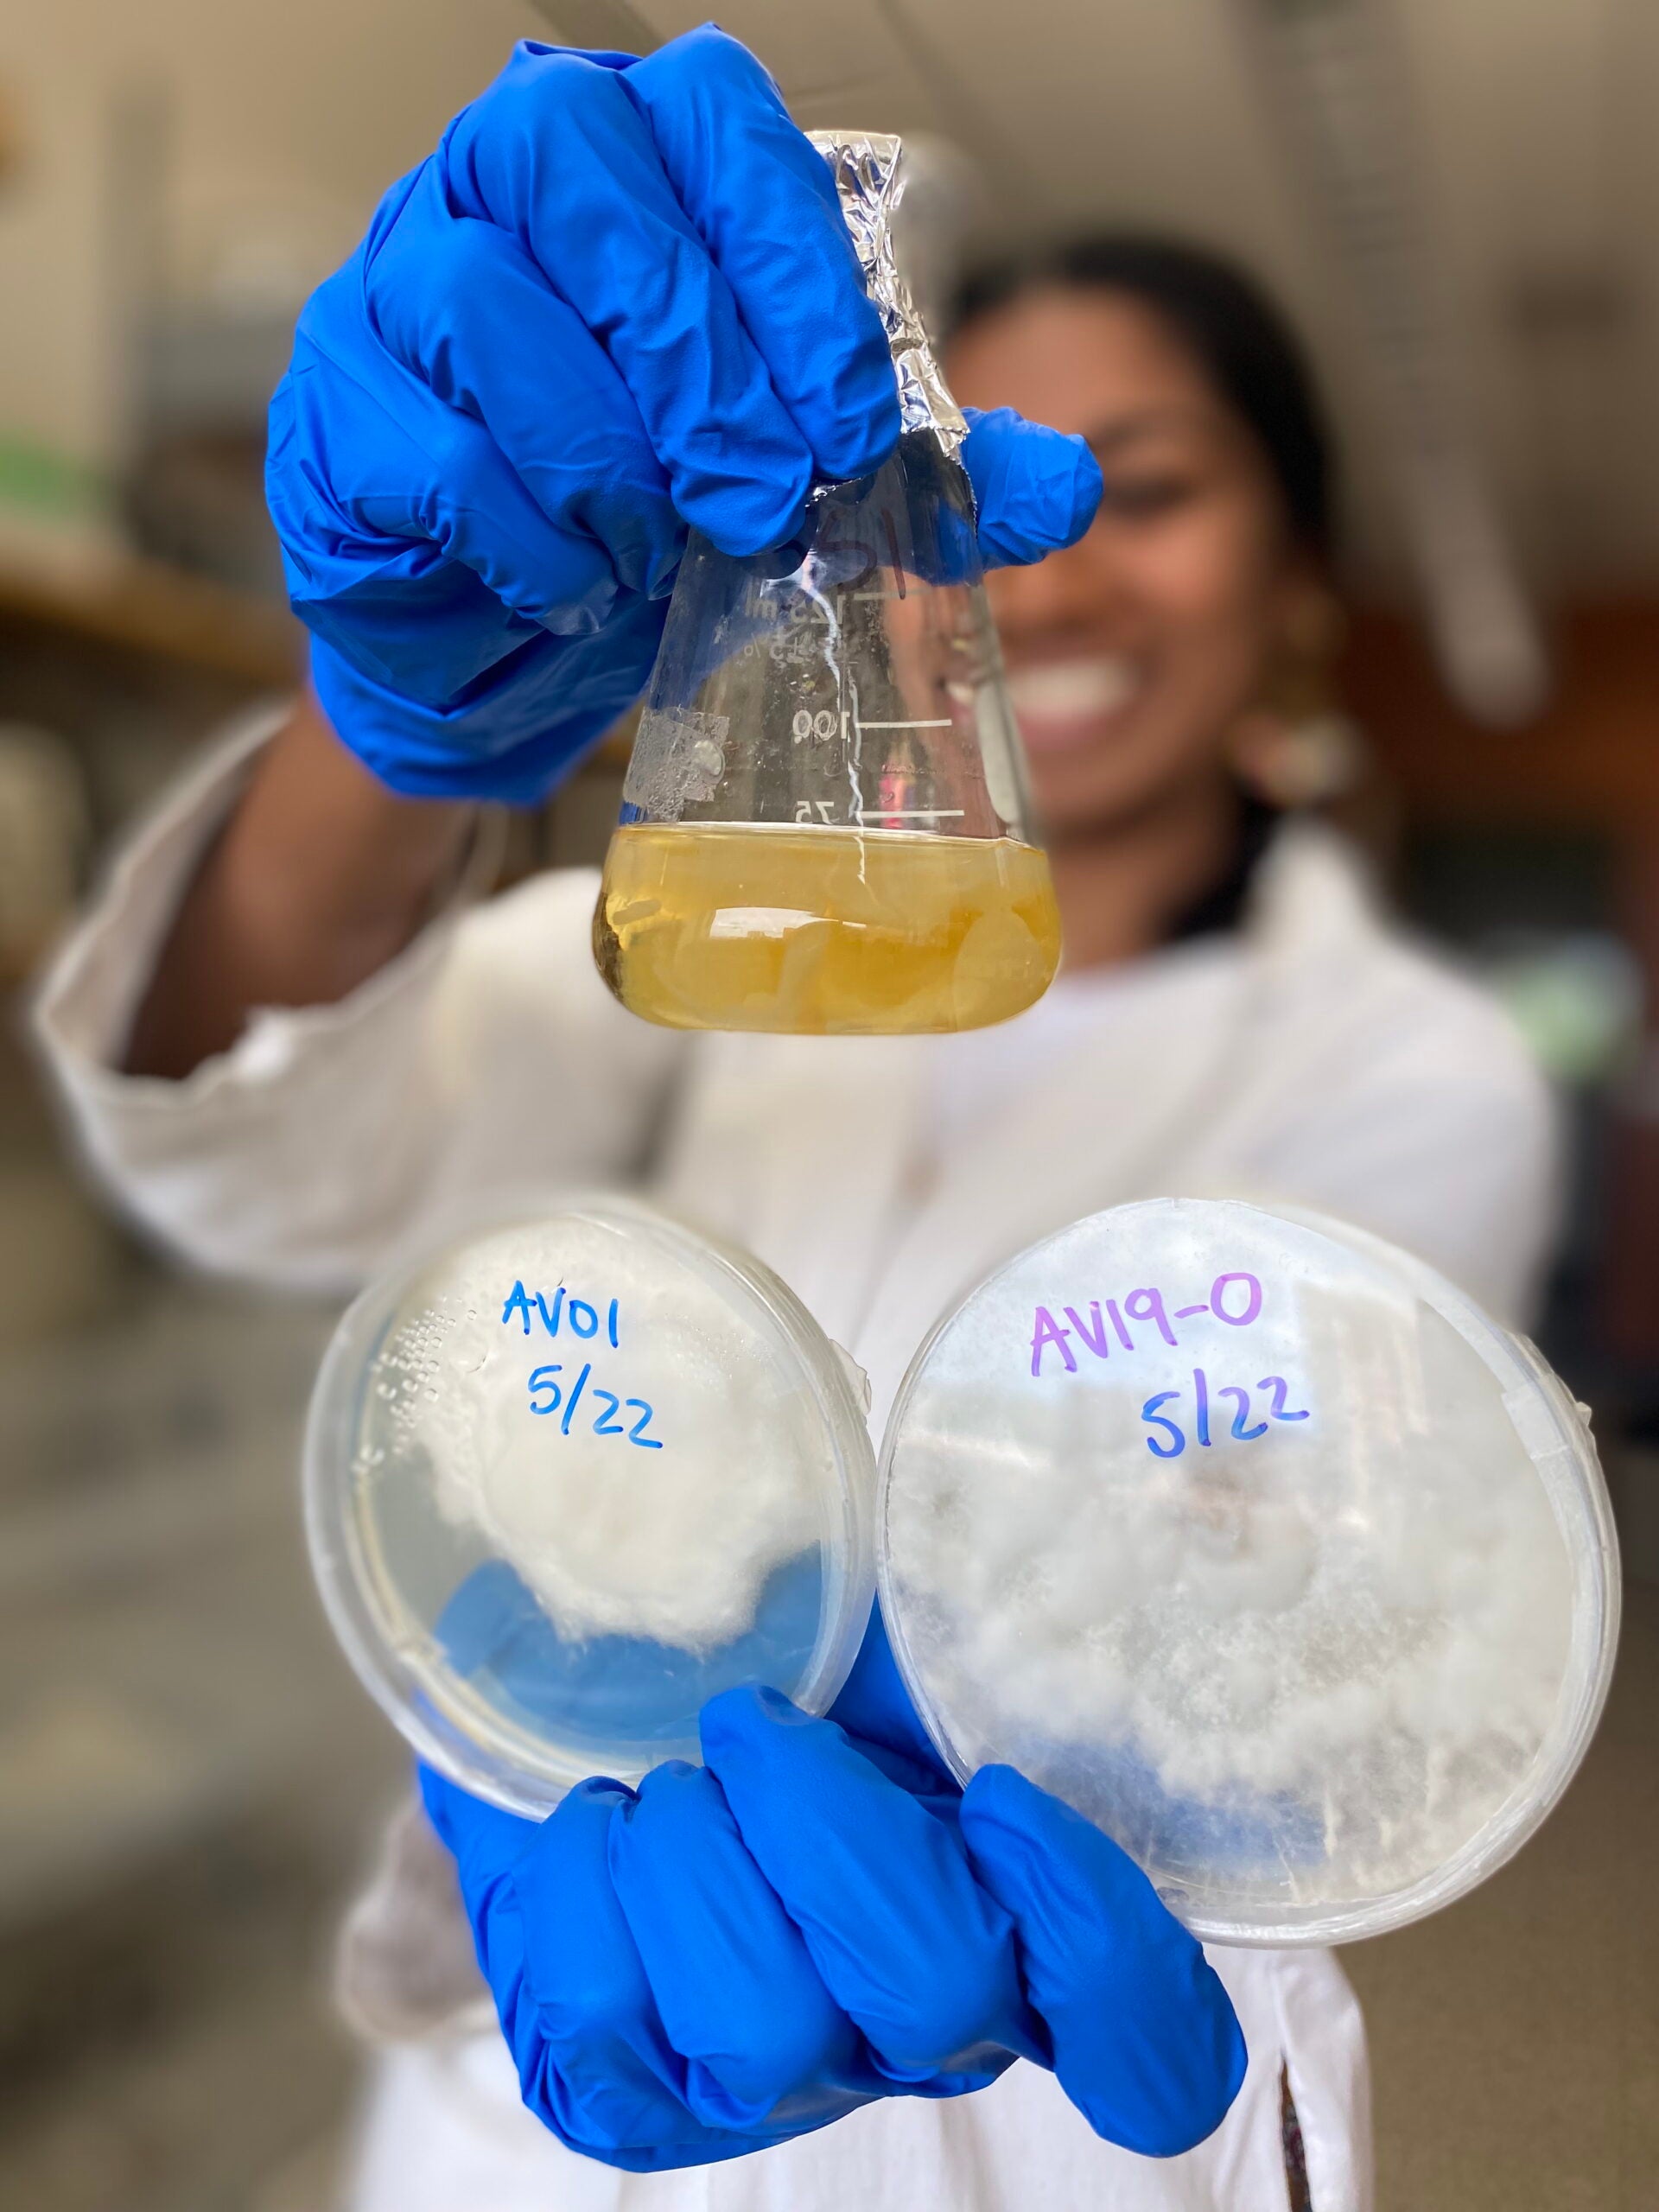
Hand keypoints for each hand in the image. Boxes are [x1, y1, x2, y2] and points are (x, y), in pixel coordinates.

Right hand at [266, 27, 1100, 804]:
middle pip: (585, 182)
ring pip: (485, 306)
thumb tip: (1066, 483)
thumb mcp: (803, 485)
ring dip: (601, 454)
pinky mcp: (334, 415)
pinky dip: (522, 535)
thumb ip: (927, 471)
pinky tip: (576, 583)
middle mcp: (497, 188)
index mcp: (632, 162)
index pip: (708, 118)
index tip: (852, 418)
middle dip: (700, 360)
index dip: (785, 257)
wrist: (512, 638)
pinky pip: (426, 452)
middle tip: (761, 497)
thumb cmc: (655, 519)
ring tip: (657, 548)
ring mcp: (395, 287)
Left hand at [420, 1606, 1243, 2170]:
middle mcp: (917, 2023)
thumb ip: (944, 1562)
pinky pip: (606, 2027)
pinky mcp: (633, 2094)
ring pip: (761, 2030)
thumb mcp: (869, 1594)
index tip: (994, 1787)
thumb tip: (997, 1449)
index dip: (1095, 1928)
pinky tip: (591, 1821)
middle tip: (746, 1723)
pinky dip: (583, 1896)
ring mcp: (778, 2078)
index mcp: (1012, 1909)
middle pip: (938, 1998)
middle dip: (826, 1833)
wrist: (582, 1717)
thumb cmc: (761, 1648)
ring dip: (691, 1862)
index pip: (1141, 2029)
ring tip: (656, 1777)